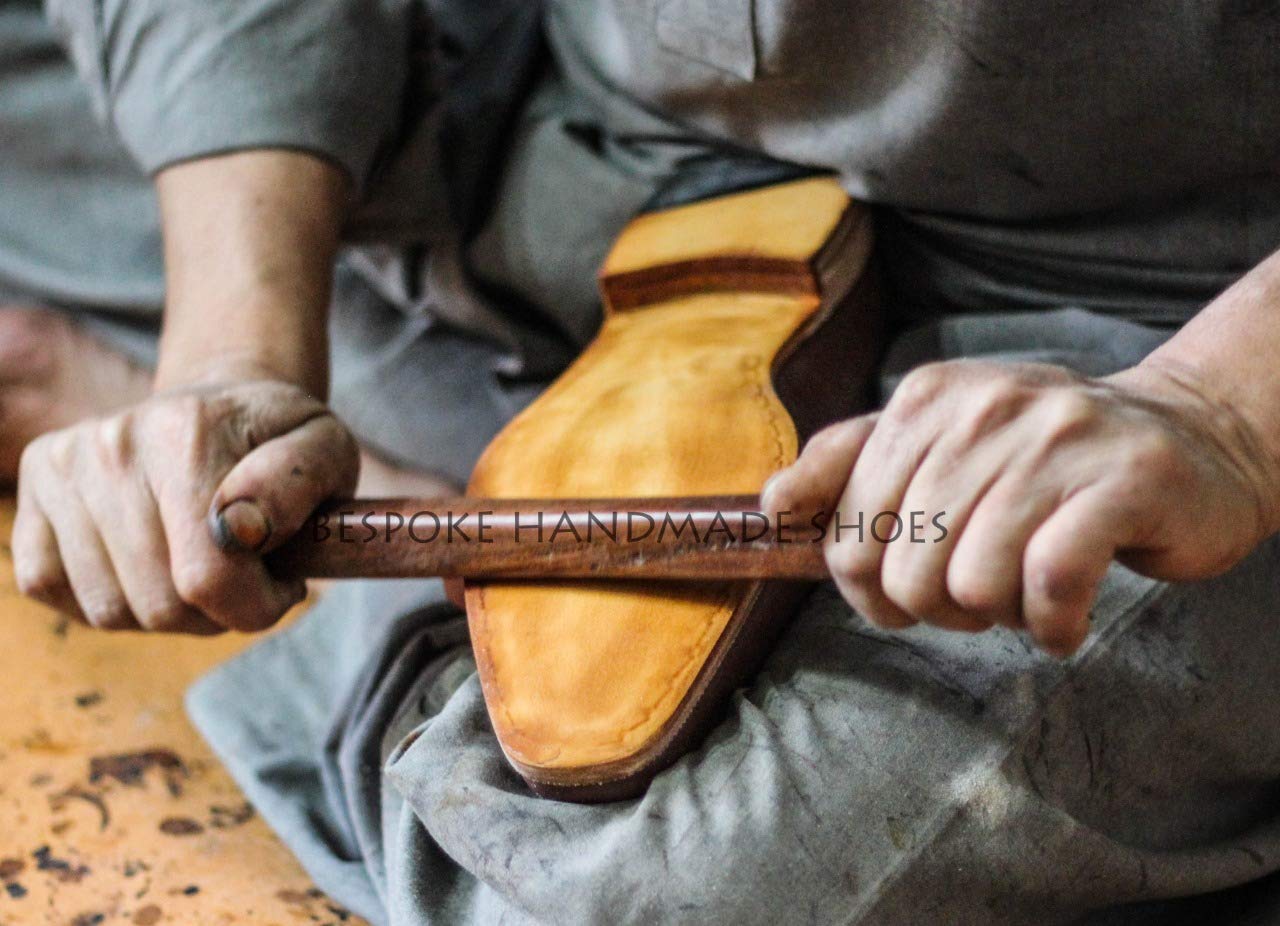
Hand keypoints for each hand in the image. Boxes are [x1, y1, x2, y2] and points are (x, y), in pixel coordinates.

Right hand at [12, 380, 358, 632]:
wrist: (219, 402)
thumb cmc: (279, 439)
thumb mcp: (327, 449)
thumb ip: (301, 485)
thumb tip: (242, 529)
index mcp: (190, 434)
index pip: (209, 577)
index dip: (257, 605)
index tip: (283, 583)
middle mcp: (114, 445)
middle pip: (160, 604)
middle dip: (216, 612)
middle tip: (243, 574)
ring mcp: (64, 466)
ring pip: (109, 609)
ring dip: (163, 612)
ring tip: (198, 568)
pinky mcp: (32, 488)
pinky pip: (52, 587)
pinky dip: (107, 599)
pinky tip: (146, 567)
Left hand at [762, 359, 1279, 654]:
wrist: (1186, 439)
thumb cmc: (1043, 459)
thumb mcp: (939, 443)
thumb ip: (850, 466)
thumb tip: (772, 504)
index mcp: (925, 399)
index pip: (848, 533)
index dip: (870, 590)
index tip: (906, 593)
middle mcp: (985, 407)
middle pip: (906, 568)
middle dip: (936, 609)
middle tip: (978, 597)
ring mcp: (1056, 439)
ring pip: (973, 582)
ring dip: (997, 617)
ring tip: (1024, 595)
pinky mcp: (1122, 481)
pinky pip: (1049, 586)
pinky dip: (1052, 626)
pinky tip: (1063, 621)